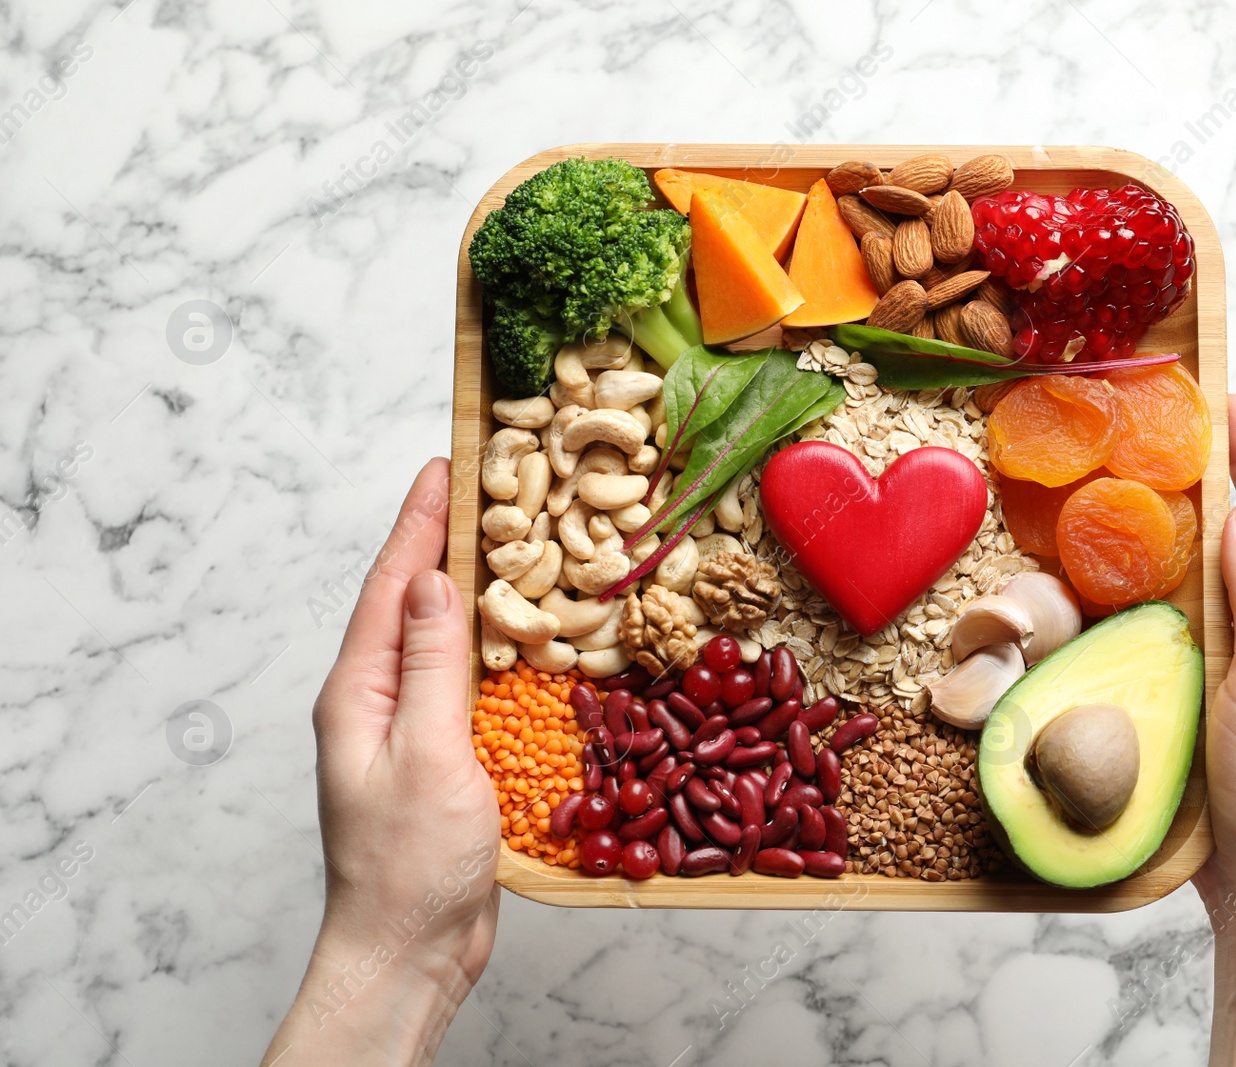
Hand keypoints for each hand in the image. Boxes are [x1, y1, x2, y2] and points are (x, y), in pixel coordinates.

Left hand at [263, 459, 500, 1066]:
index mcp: (360, 693)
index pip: (389, 586)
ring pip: (445, 640)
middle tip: (484, 485)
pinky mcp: (445, 758)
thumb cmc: (410, 869)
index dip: (419, 523)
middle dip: (444, 541)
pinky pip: (469, 683)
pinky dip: (498, 647)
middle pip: (413, 603)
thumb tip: (432, 581)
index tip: (443, 465)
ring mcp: (411, 731)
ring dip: (476, 588)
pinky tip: (528, 635)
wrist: (409, 952)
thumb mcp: (425, 755)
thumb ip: (430, 665)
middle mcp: (379, 702)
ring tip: (512, 542)